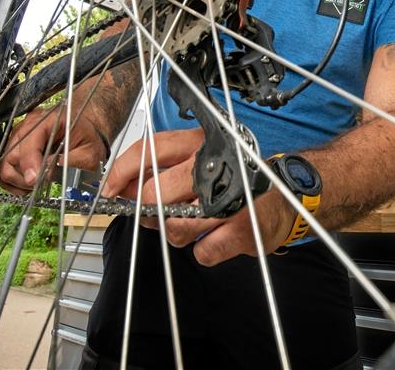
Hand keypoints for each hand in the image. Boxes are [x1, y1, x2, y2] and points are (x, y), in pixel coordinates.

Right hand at [0, 103, 107, 194]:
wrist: (84, 133)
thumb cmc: (87, 139)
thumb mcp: (89, 152)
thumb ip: (70, 161)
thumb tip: (48, 171)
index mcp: (49, 119)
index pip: (30, 139)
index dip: (30, 162)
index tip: (35, 180)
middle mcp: (30, 125)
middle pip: (13, 154)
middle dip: (25, 174)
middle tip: (40, 184)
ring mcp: (19, 136)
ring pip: (5, 164)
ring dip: (19, 180)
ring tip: (37, 184)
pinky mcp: (15, 149)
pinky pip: (5, 170)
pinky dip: (14, 182)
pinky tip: (30, 184)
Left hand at [102, 128, 295, 265]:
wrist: (285, 198)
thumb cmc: (235, 181)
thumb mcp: (200, 163)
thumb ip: (162, 171)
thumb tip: (121, 188)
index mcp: (200, 143)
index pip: (151, 149)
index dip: (123, 171)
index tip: (109, 189)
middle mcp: (215, 166)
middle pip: (157, 193)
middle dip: (149, 211)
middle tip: (155, 214)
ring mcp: (229, 198)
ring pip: (176, 228)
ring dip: (178, 234)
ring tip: (195, 225)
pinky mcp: (242, 229)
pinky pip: (202, 251)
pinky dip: (205, 250)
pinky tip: (216, 237)